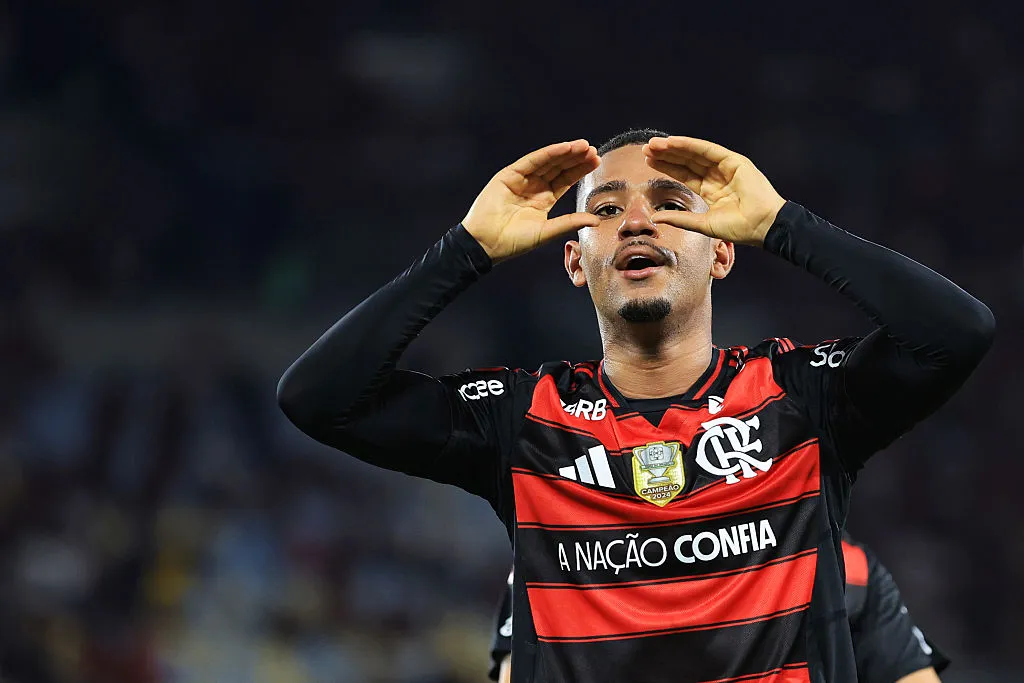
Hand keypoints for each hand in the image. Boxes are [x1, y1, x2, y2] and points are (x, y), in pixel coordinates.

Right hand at [462, 140, 600, 262]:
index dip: (580, 170)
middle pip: (559, 168)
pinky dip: (548, 153)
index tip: (596, 162)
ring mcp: (521, 179)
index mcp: (543, 200)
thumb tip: (596, 220)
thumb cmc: (514, 242)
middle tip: (593, 150)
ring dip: (565, 153)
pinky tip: (564, 148)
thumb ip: (570, 222)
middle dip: (576, 158)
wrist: (486, 244)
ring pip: (548, 162)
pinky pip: (532, 161)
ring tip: (583, 146)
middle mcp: (533, 187)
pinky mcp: (509, 175)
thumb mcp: (547, 232)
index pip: (565, 180)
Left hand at [642, 136, 786, 246]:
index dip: (666, 166)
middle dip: (666, 154)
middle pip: (686, 161)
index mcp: (710, 190)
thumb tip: (655, 218)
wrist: (762, 226)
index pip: (684, 174)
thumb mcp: (702, 224)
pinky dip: (690, 145)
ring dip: (674, 147)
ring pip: (694, 153)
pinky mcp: (734, 161)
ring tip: (654, 144)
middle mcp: (717, 176)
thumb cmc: (738, 229)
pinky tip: (673, 142)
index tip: (648, 161)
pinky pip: (707, 150)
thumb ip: (680, 219)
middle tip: (646, 148)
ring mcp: (726, 167)